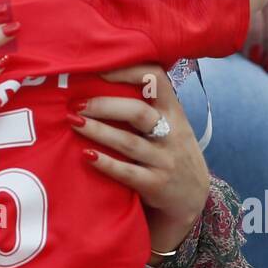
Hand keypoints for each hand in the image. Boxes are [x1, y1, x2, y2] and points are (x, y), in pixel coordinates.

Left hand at [74, 63, 208, 237]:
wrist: (194, 198)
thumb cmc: (172, 153)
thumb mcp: (172, 124)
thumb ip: (149, 106)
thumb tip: (104, 79)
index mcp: (174, 112)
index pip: (156, 80)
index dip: (128, 71)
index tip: (99, 70)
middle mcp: (172, 133)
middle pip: (137, 112)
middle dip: (104, 106)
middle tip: (77, 104)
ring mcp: (165, 160)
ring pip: (129, 142)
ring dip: (98, 131)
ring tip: (74, 122)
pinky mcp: (156, 185)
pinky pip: (127, 172)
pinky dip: (106, 163)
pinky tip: (87, 155)